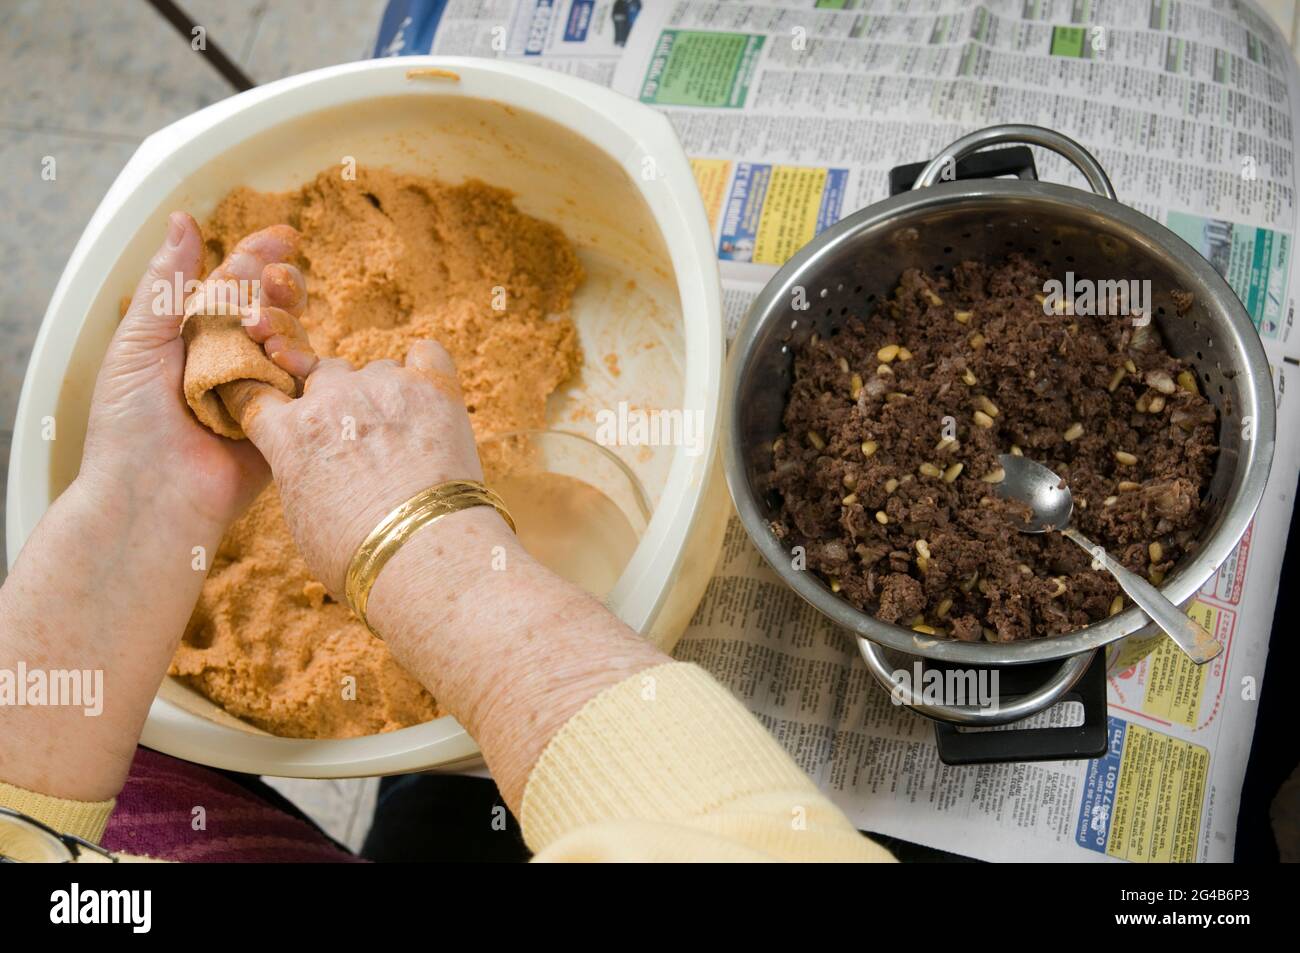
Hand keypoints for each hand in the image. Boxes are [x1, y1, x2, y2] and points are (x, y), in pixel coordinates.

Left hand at [78, 212, 317, 533]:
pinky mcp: (285, 425)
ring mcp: (260, 393)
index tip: (283, 237)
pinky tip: (285, 361)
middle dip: (281, 288)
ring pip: (293, 343)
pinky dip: (301, 368)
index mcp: (192, 338)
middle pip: (272, 309)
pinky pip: (306, 387)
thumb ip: (167, 281)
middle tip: (278, 282)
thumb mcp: (139, 340)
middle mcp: (229, 362)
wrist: (151, 496)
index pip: (233, 286)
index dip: (258, 256)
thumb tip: (186, 220)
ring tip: (263, 331)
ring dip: (285, 326)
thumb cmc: (130, 424)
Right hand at [225, 340, 490, 594]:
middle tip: (356, 441)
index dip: (262, 397)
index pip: (254, 392)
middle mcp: (331, 399)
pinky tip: (431, 400)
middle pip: (322, 375)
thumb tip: (310, 459)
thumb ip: (299, 469)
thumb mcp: (302, 518)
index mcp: (287, 433)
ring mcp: (383, 387)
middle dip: (333, 401)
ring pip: (375, 369)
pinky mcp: (433, 387)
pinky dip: (427, 370)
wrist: (424, 557)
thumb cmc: (358, 556)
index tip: (273, 406)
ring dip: (382, 394)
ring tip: (403, 441)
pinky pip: (427, 353)